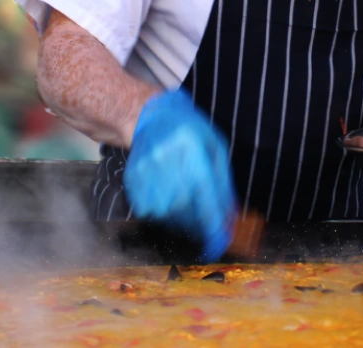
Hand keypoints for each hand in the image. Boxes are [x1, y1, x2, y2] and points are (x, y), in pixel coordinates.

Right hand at [124, 90, 236, 260]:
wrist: (150, 117)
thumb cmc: (189, 131)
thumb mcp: (216, 148)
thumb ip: (224, 184)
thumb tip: (230, 219)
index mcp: (193, 151)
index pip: (206, 198)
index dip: (213, 226)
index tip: (218, 245)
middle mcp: (168, 162)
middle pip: (185, 210)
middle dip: (199, 224)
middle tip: (205, 223)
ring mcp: (147, 172)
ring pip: (166, 214)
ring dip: (181, 219)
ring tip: (186, 202)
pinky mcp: (133, 180)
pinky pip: (149, 210)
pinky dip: (162, 212)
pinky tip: (168, 197)